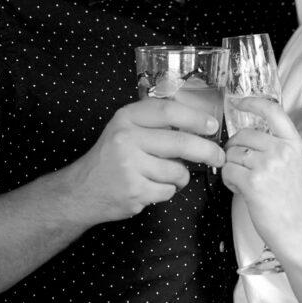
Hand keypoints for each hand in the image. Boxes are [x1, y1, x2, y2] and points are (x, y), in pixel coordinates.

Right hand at [66, 98, 224, 223]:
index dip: (195, 118)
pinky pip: (169, 191)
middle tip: (218, 157)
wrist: (82, 190)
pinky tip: (151, 187)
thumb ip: (155, 123)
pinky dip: (167, 191)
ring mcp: (129, 166)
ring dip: (180, 177)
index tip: (212, 126)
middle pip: (181, 143)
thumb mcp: (126, 129)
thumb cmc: (112, 157)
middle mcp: (126, 138)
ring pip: (177, 171)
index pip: (168, 111)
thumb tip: (199, 124)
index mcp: (127, 118)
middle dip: (206, 151)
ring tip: (164, 175)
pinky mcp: (134, 191)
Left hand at [222, 98, 301, 250]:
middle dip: (234, 148)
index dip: (252, 102)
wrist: (297, 231)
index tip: (237, 102)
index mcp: (294, 143)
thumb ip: (274, 145)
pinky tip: (241, 190)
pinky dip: (229, 181)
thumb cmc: (291, 201)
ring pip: (232, 153)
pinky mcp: (253, 182)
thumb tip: (244, 135)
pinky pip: (227, 170)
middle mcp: (282, 150)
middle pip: (243, 134)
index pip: (272, 110)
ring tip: (245, 182)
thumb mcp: (292, 164)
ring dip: (232, 167)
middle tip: (241, 165)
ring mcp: (268, 165)